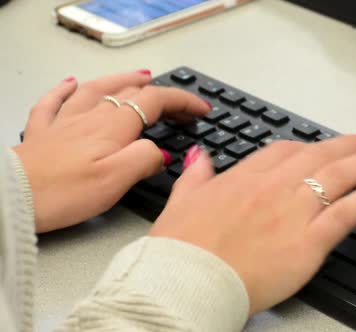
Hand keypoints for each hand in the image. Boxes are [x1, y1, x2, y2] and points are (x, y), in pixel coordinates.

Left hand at [13, 70, 210, 232]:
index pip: (155, 101)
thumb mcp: (116, 180)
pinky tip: (71, 83)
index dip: (182, 102)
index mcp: (112, 127)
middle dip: (160, 93)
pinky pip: (54, 101)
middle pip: (130, 92)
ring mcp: (64, 122)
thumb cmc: (62, 192)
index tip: (201, 109)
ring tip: (138, 75)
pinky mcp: (42, 134)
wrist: (11, 199)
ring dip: (121, 80)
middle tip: (178, 102)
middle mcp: (90, 117)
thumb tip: (161, 152)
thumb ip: (145, 159)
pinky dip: (66, 89)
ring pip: (96, 90)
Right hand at [149, 135, 355, 313]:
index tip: (325, 147)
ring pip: (341, 176)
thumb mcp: (181, 201)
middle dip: (350, 146)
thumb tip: (199, 155)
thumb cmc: (182, 249)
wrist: (187, 282)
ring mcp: (294, 211)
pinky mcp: (309, 240)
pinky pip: (349, 210)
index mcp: (245, 177)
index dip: (311, 147)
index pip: (286, 151)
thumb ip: (196, 175)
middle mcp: (274, 187)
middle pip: (321, 156)